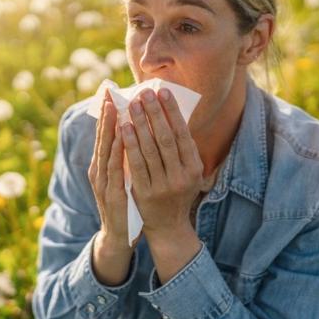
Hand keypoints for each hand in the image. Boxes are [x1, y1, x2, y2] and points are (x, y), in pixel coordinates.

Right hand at [88, 89, 136, 248]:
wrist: (118, 237)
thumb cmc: (125, 204)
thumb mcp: (123, 176)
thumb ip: (124, 156)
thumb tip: (134, 131)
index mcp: (102, 164)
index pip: (104, 134)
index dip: (106, 112)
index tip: (109, 91)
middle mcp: (98, 170)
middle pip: (102, 137)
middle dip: (106, 113)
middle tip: (108, 91)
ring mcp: (102, 182)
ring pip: (106, 149)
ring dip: (110, 128)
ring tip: (114, 106)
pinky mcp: (111, 194)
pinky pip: (115, 169)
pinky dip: (117, 152)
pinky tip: (122, 138)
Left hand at [120, 87, 203, 238]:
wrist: (169, 226)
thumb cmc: (176, 190)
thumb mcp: (187, 171)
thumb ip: (181, 148)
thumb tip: (170, 113)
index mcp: (194, 167)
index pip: (182, 133)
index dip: (172, 111)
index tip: (162, 92)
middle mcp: (182, 176)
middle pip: (166, 138)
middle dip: (154, 113)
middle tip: (144, 93)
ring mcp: (164, 186)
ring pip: (150, 149)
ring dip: (140, 125)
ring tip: (132, 105)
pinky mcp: (146, 193)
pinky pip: (136, 164)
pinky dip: (130, 144)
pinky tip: (124, 128)